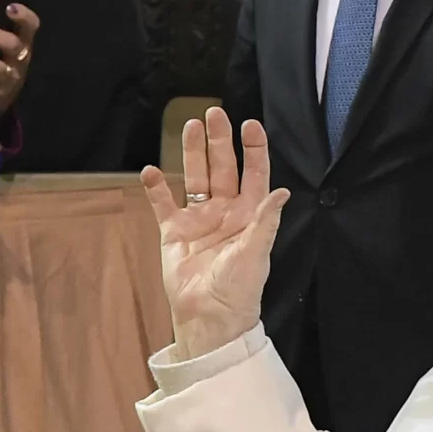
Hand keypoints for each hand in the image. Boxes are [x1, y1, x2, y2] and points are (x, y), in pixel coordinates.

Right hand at [140, 109, 287, 360]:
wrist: (208, 317)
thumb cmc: (238, 289)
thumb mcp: (256, 254)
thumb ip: (265, 221)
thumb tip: (282, 191)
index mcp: (249, 215)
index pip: (254, 173)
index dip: (253, 149)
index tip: (250, 125)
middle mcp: (225, 212)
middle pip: (222, 167)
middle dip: (219, 141)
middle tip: (214, 114)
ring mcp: (198, 220)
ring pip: (194, 177)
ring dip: (191, 153)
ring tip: (189, 127)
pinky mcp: (174, 232)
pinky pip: (163, 204)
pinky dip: (156, 188)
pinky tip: (150, 171)